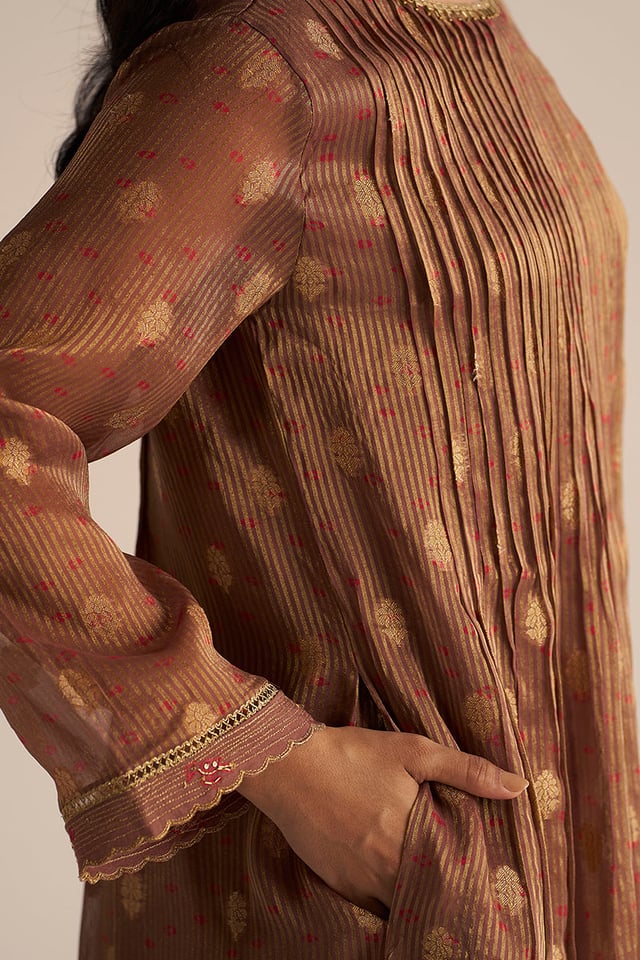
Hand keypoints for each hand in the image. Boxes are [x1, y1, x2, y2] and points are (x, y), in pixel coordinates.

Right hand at [236, 725, 528, 918]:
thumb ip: (467, 770)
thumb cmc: (353, 754)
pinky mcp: (337, 883)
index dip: (470, 884)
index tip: (487, 885)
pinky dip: (385, 901)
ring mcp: (359, 881)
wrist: (288, 765)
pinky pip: (370, 907)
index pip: (453, 879)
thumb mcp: (413, 751)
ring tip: (432, 891)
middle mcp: (386, 869)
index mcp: (410, 839)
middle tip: (464, 893)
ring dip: (416, 900)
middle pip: (427, 898)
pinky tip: (394, 888)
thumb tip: (518, 787)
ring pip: (399, 907)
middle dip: (445, 896)